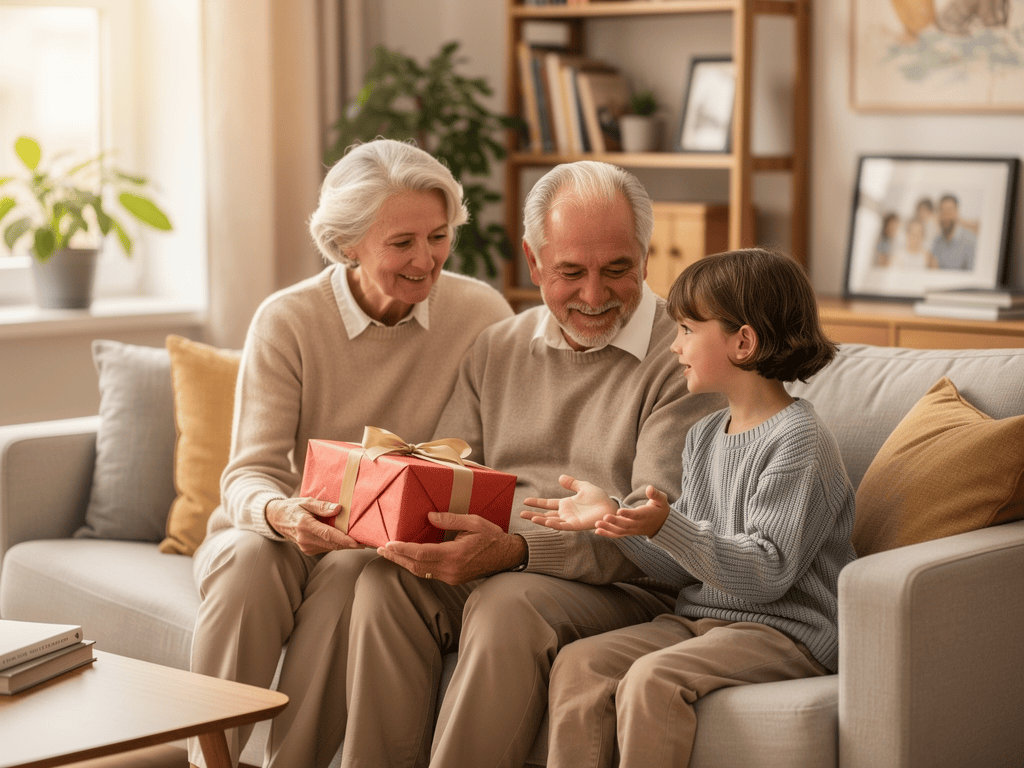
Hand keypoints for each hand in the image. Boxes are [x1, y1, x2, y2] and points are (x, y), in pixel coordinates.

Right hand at [265, 498, 364, 554]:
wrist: (277, 519)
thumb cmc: (294, 507)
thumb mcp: (306, 501)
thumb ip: (322, 506)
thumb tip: (338, 509)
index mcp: (305, 525)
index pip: (328, 535)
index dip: (344, 540)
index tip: (358, 542)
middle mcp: (305, 539)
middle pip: (332, 544)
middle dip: (351, 544)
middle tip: (367, 542)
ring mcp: (306, 547)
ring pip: (331, 548)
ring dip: (345, 545)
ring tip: (361, 540)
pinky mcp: (308, 550)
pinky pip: (326, 548)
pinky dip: (337, 544)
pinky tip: (347, 540)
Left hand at [377, 512, 525, 584]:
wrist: (506, 557)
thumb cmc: (491, 537)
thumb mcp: (473, 522)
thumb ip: (451, 519)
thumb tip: (429, 516)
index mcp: (455, 554)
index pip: (422, 553)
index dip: (402, 550)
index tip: (388, 544)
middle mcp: (451, 569)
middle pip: (416, 565)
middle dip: (396, 557)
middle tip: (381, 549)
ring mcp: (451, 577)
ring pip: (420, 571)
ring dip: (403, 562)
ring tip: (389, 554)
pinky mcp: (452, 579)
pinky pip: (428, 572)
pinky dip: (415, 565)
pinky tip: (408, 558)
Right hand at [519, 474, 616, 530]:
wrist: (610, 507)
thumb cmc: (599, 498)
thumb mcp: (584, 487)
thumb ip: (572, 483)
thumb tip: (560, 477)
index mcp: (566, 504)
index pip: (548, 504)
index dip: (537, 503)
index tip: (526, 501)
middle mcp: (566, 513)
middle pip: (546, 514)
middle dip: (533, 514)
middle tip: (521, 513)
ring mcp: (569, 520)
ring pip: (551, 521)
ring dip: (540, 520)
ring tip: (529, 517)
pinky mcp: (575, 525)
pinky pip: (562, 525)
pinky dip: (552, 524)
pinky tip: (544, 521)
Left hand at [593, 485, 670, 538]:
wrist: (662, 524)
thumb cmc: (660, 508)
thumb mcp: (661, 499)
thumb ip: (655, 494)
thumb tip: (649, 488)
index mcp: (646, 515)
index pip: (636, 515)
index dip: (628, 514)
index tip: (619, 511)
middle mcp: (638, 524)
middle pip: (625, 525)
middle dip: (614, 522)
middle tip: (604, 517)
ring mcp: (633, 530)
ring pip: (620, 531)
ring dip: (608, 529)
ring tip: (597, 525)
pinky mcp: (629, 532)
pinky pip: (618, 535)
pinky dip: (608, 534)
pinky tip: (597, 531)